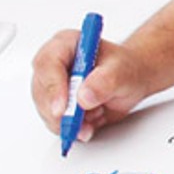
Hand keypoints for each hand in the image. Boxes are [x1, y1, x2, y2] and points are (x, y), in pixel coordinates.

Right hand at [30, 30, 153, 141]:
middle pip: (41, 90)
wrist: (131, 81)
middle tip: (78, 124)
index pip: (48, 63)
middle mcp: (54, 64)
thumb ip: (104, 82)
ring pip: (46, 110)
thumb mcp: (122, 72)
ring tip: (96, 114)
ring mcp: (53, 86)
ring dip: (69, 121)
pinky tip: (91, 122)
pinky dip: (73, 128)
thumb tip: (83, 97)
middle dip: (58, 112)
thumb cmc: (126, 68)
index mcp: (66, 44)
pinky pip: (55, 123)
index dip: (52, 87)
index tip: (62, 109)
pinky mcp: (56, 104)